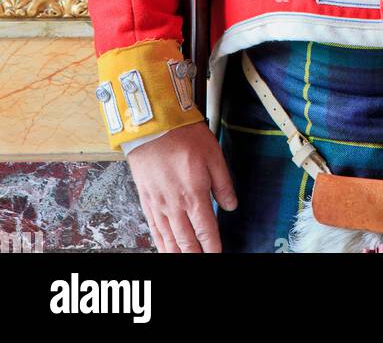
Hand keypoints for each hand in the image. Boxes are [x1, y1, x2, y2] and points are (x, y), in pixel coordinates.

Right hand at [127, 120, 237, 252]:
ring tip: (185, 260)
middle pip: (186, 241)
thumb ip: (224, 183)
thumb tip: (231, 205)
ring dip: (178, 254)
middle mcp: (175, 205)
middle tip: (203, 261)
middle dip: (195, 256)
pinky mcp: (146, 201)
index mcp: (194, 194)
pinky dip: (160, 244)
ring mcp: (158, 205)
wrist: (152, 126)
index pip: (206, 231)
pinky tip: (165, 249)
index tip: (217, 255)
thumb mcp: (213, 155)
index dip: (212, 248)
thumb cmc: (183, 136)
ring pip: (169, 240)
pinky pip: (154, 230)